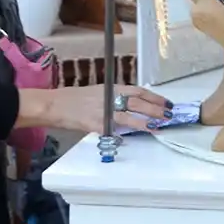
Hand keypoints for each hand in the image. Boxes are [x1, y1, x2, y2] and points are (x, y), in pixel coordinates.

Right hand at [18, 84, 172, 133]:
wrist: (54, 105)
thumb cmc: (75, 99)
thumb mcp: (98, 93)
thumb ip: (114, 98)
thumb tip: (132, 106)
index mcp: (111, 88)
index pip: (139, 91)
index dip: (155, 97)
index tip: (167, 103)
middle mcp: (110, 97)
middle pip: (138, 102)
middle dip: (156, 108)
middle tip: (169, 115)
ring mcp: (103, 110)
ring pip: (130, 115)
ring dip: (147, 121)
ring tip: (159, 125)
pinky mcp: (96, 123)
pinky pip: (114, 129)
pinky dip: (125, 132)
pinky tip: (135, 136)